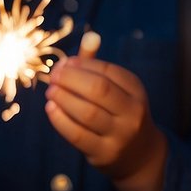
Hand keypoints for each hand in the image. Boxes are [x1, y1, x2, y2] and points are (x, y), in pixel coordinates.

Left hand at [45, 44, 166, 190]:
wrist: (139, 154)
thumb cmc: (121, 114)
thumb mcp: (119, 89)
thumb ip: (99, 66)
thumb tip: (88, 36)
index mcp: (137, 90)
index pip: (108, 71)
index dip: (83, 64)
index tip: (65, 63)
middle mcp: (133, 112)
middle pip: (99, 90)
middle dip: (71, 79)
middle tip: (54, 76)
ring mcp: (120, 134)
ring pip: (87, 113)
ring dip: (63, 98)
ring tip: (51, 90)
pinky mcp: (104, 153)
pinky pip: (78, 134)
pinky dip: (60, 120)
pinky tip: (51, 108)